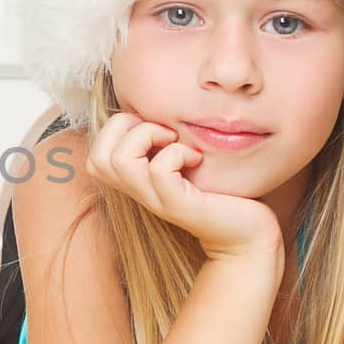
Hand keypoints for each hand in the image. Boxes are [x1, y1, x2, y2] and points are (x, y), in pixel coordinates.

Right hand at [85, 110, 282, 262]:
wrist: (247, 235)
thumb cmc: (220, 192)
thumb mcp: (184, 161)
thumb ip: (165, 143)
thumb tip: (156, 109)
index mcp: (135, 180)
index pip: (95, 152)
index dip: (118, 128)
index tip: (156, 128)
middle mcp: (139, 191)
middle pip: (98, 156)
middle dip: (125, 127)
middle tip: (163, 132)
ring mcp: (156, 200)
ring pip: (119, 160)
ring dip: (148, 136)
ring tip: (175, 141)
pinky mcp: (177, 205)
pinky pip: (159, 170)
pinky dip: (177, 153)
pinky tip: (196, 158)